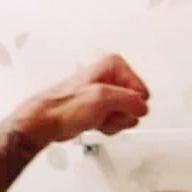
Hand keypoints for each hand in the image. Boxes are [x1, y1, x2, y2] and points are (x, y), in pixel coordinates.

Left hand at [19, 55, 150, 142]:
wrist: (47, 121)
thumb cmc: (64, 105)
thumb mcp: (101, 98)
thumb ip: (129, 100)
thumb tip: (143, 107)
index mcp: (113, 66)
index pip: (141, 91)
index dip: (129, 102)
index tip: (113, 104)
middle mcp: (111, 77)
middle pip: (135, 104)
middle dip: (121, 113)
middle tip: (103, 111)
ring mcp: (108, 95)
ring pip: (128, 115)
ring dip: (114, 121)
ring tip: (96, 116)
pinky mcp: (104, 109)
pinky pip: (119, 122)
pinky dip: (108, 126)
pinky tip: (95, 122)